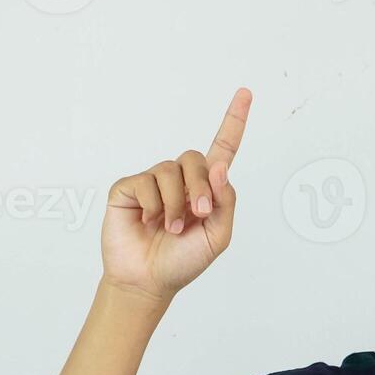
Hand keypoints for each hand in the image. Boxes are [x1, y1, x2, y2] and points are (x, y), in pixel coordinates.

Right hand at [100, 87, 250, 300]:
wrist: (149, 281)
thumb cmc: (183, 261)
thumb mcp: (218, 236)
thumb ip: (225, 202)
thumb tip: (220, 168)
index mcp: (205, 189)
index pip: (222, 149)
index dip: (234, 121)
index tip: (246, 93)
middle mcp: (180, 180)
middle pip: (195, 158)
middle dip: (200, 186)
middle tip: (198, 214)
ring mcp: (153, 182)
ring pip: (170, 170)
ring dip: (175, 203)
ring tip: (171, 228)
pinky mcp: (128, 188)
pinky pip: (145, 182)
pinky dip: (151, 205)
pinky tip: (147, 221)